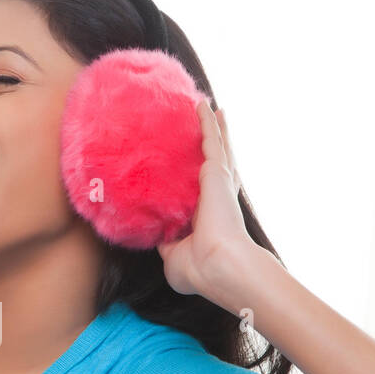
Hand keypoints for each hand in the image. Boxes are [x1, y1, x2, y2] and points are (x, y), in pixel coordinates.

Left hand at [156, 101, 259, 297]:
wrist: (217, 264)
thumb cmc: (199, 269)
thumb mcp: (173, 256)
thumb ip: (165, 242)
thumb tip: (155, 236)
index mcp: (210, 216)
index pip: (206, 191)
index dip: (204, 179)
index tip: (198, 168)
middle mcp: (218, 196)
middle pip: (217, 162)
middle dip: (215, 144)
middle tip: (213, 125)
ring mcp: (220, 181)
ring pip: (217, 146)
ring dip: (213, 126)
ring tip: (210, 108)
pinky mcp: (216, 171)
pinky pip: (210, 139)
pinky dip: (206, 121)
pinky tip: (201, 104)